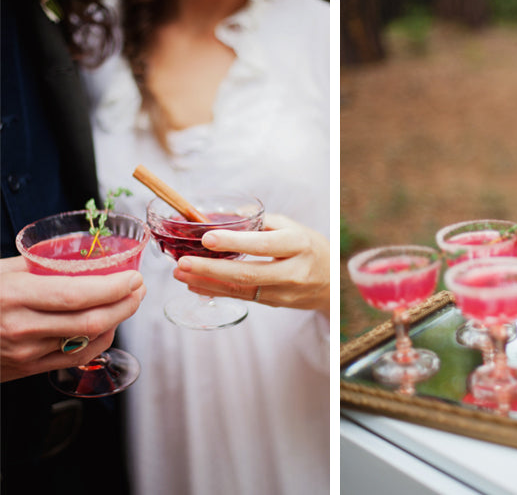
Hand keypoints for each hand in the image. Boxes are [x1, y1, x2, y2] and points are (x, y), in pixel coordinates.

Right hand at [0, 256, 145, 381]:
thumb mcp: (0, 271)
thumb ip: (39, 265)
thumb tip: (82, 256)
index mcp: (14, 295)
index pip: (77, 295)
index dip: (113, 288)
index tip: (134, 277)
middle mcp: (21, 327)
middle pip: (91, 321)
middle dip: (125, 305)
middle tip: (138, 289)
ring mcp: (24, 353)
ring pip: (88, 342)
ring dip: (117, 322)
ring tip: (127, 303)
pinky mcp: (26, 370)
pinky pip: (75, 358)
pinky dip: (99, 341)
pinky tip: (106, 326)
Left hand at [173, 214, 329, 318]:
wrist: (331, 282)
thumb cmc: (309, 248)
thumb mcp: (293, 227)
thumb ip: (262, 221)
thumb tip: (227, 216)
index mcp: (298, 244)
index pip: (264, 244)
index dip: (235, 242)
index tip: (207, 238)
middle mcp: (292, 271)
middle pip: (248, 273)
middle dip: (211, 269)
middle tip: (183, 263)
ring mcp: (284, 291)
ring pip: (242, 289)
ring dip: (207, 282)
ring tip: (181, 274)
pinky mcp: (275, 303)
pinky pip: (242, 297)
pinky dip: (216, 291)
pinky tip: (196, 284)